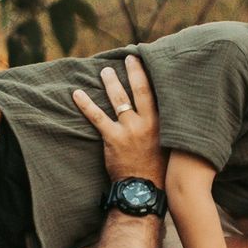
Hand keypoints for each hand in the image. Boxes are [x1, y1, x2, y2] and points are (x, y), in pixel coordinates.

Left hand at [70, 55, 162, 184]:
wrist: (144, 189)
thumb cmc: (158, 169)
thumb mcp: (170, 144)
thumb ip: (167, 127)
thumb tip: (168, 112)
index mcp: (163, 123)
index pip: (158, 93)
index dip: (152, 76)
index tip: (147, 61)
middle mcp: (147, 122)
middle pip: (140, 90)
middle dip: (134, 71)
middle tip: (129, 57)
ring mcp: (129, 129)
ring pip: (118, 99)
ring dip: (110, 82)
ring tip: (105, 71)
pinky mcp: (113, 138)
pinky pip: (97, 117)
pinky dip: (86, 104)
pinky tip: (76, 94)